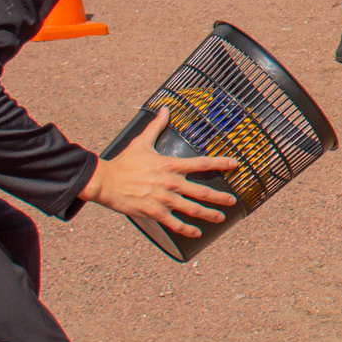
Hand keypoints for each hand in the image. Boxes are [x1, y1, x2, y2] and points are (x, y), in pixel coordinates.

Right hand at [82, 111, 239, 238]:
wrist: (105, 182)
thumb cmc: (124, 162)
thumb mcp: (142, 142)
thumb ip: (156, 126)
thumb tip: (164, 109)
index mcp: (170, 165)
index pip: (201, 163)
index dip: (220, 163)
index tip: (235, 164)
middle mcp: (171, 183)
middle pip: (202, 191)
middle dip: (220, 197)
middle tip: (233, 200)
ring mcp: (164, 199)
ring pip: (192, 209)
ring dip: (209, 214)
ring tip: (221, 218)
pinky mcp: (155, 212)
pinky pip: (175, 223)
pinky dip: (187, 229)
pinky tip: (197, 233)